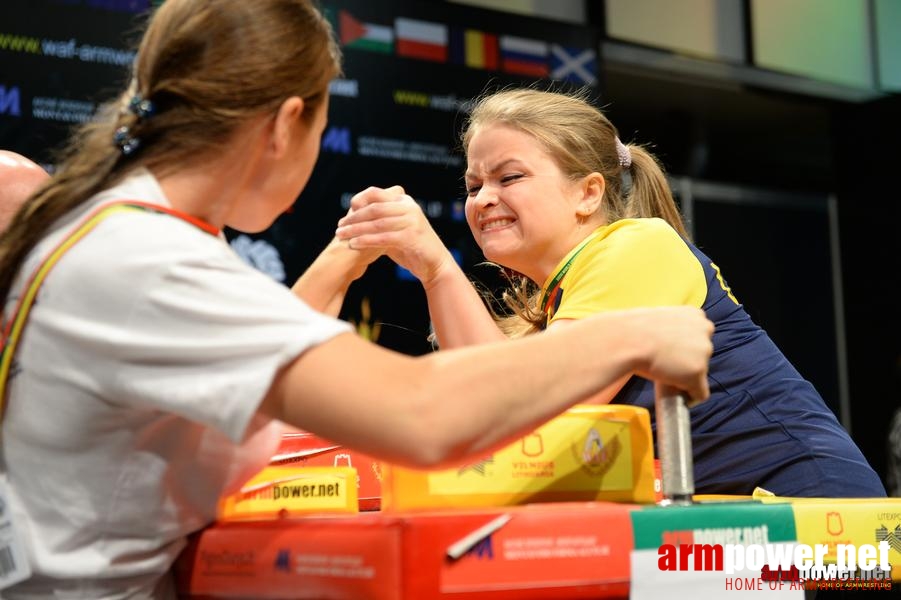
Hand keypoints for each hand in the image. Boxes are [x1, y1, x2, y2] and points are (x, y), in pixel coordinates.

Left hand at [335, 186, 454, 287]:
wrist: (434, 264)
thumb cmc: (411, 247)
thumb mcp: (395, 228)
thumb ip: (380, 220)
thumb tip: (355, 215)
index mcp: (404, 202)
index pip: (376, 193)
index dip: (359, 199)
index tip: (347, 211)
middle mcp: (409, 207)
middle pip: (374, 208)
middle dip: (354, 218)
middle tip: (339, 226)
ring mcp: (412, 221)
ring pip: (377, 223)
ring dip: (356, 229)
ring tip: (341, 236)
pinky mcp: (412, 236)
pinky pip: (383, 237)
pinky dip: (366, 240)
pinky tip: (354, 244)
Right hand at [628, 306, 713, 403]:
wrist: (627, 340)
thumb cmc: (633, 328)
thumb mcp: (658, 319)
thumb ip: (670, 329)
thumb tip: (668, 344)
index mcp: (695, 314)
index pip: (699, 335)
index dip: (686, 346)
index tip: (673, 353)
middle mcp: (705, 330)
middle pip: (702, 353)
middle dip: (687, 361)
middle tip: (666, 366)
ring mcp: (704, 352)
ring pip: (700, 372)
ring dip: (685, 376)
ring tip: (665, 378)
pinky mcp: (698, 372)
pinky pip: (700, 393)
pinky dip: (690, 397)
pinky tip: (677, 397)